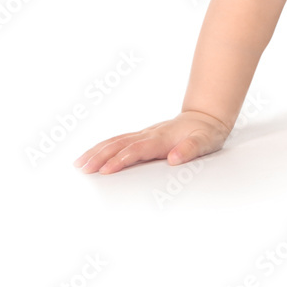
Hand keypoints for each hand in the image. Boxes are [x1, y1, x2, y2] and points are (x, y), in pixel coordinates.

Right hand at [73, 110, 230, 174]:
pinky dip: (104, 146)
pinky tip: (92, 154)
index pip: (138, 149)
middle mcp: (150, 134)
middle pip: (121, 143)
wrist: (206, 117)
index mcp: (162, 138)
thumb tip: (174, 159)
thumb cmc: (206, 133)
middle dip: (101, 156)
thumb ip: (191, 150)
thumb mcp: (206, 142)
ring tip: (79, 163)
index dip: (121, 159)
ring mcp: (145, 133)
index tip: (106, 170)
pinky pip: (119, 140)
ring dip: (97, 151)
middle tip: (83, 169)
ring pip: (116, 140)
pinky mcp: (143, 136)